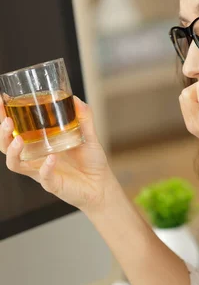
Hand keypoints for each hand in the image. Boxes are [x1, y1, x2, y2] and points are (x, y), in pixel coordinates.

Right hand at [0, 96, 112, 213]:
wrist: (102, 185)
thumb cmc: (90, 161)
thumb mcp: (88, 135)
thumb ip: (83, 117)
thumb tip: (75, 98)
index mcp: (38, 144)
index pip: (13, 130)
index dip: (3, 118)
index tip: (1, 101)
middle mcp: (35, 158)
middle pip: (6, 147)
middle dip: (2, 134)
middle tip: (7, 120)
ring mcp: (41, 172)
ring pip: (15, 164)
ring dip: (14, 151)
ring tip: (19, 139)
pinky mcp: (52, 184)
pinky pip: (43, 176)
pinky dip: (45, 167)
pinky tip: (51, 158)